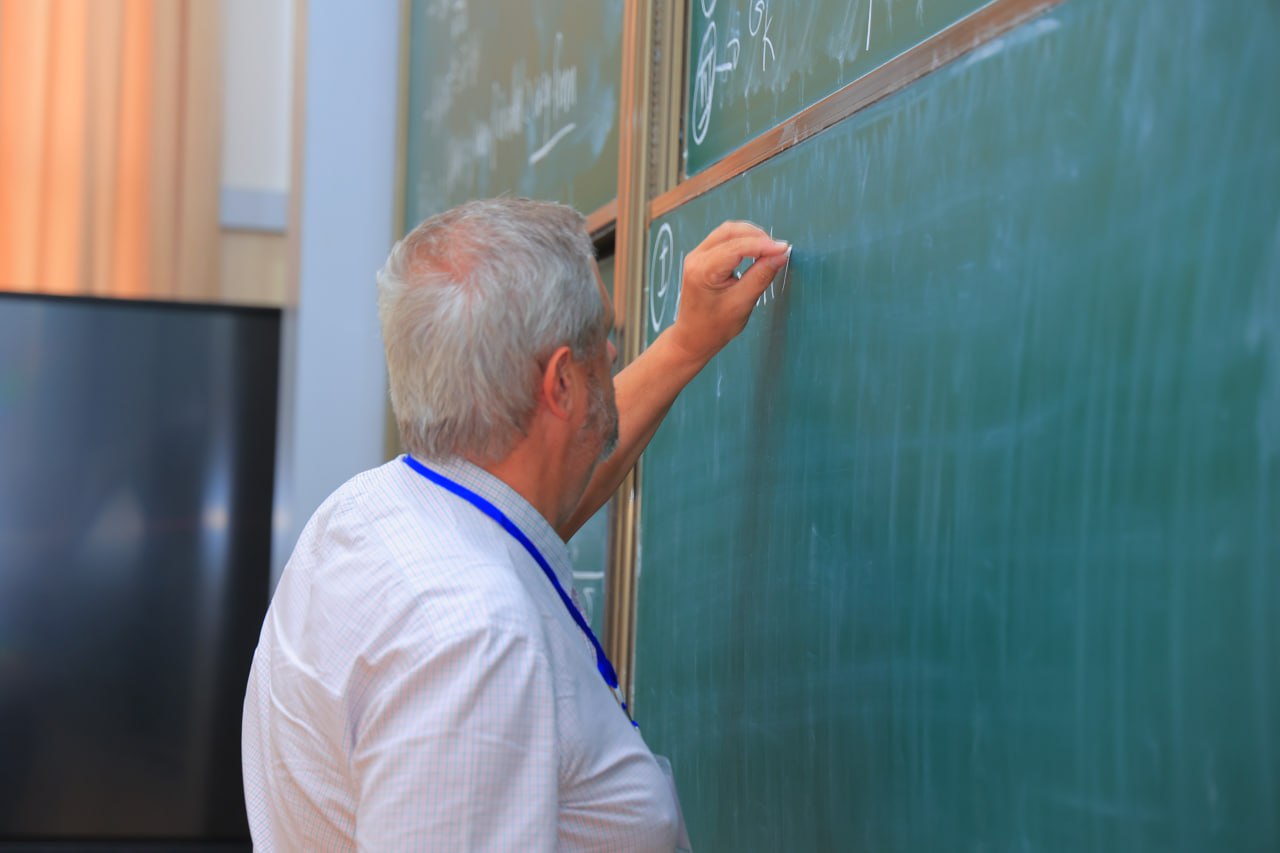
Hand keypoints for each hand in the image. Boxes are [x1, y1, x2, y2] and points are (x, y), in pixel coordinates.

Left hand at [665, 220, 790, 365]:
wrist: (693, 338)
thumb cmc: (714, 327)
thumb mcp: (742, 303)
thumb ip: (761, 276)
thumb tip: (780, 255)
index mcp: (703, 271)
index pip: (737, 247)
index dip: (763, 245)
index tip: (784, 249)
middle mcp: (696, 258)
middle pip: (730, 232)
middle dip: (757, 236)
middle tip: (778, 250)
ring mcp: (696, 255)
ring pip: (727, 232)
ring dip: (750, 236)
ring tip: (769, 250)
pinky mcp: (701, 257)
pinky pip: (723, 239)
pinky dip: (742, 241)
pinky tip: (755, 250)